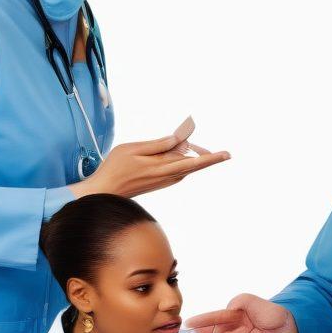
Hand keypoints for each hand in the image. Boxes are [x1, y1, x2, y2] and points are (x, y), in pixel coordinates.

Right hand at [71, 132, 229, 198]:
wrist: (104, 192)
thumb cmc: (114, 169)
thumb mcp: (133, 150)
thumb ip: (157, 145)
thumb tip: (178, 140)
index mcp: (161, 168)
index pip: (192, 162)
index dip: (211, 158)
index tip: (227, 154)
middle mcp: (166, 176)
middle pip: (193, 165)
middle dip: (206, 155)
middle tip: (219, 151)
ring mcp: (164, 181)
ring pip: (186, 168)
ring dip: (192, 157)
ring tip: (196, 146)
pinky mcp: (160, 182)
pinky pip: (178, 170)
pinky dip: (183, 161)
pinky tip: (179, 153)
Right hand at [186, 296, 298, 332]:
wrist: (292, 323)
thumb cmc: (270, 311)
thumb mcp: (251, 300)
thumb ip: (237, 302)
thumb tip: (227, 312)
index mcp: (234, 320)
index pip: (214, 321)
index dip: (201, 324)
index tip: (187, 326)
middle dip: (234, 331)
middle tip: (247, 326)